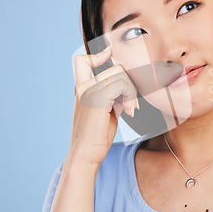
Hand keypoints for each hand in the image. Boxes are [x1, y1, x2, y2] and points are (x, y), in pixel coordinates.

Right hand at [68, 45, 138, 165]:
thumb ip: (113, 95)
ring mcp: (87, 91)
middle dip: (129, 83)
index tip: (110, 58)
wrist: (85, 156)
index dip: (97, 55)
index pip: (81, 60)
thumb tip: (129, 84)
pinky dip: (130, 96)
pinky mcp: (95, 98)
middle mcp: (82, 87)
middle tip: (131, 103)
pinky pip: (121, 83)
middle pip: (115, 68)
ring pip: (120, 74)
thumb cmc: (97, 136)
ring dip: (132, 91)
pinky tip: (128, 112)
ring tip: (129, 108)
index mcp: (81, 89)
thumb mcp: (106, 110)